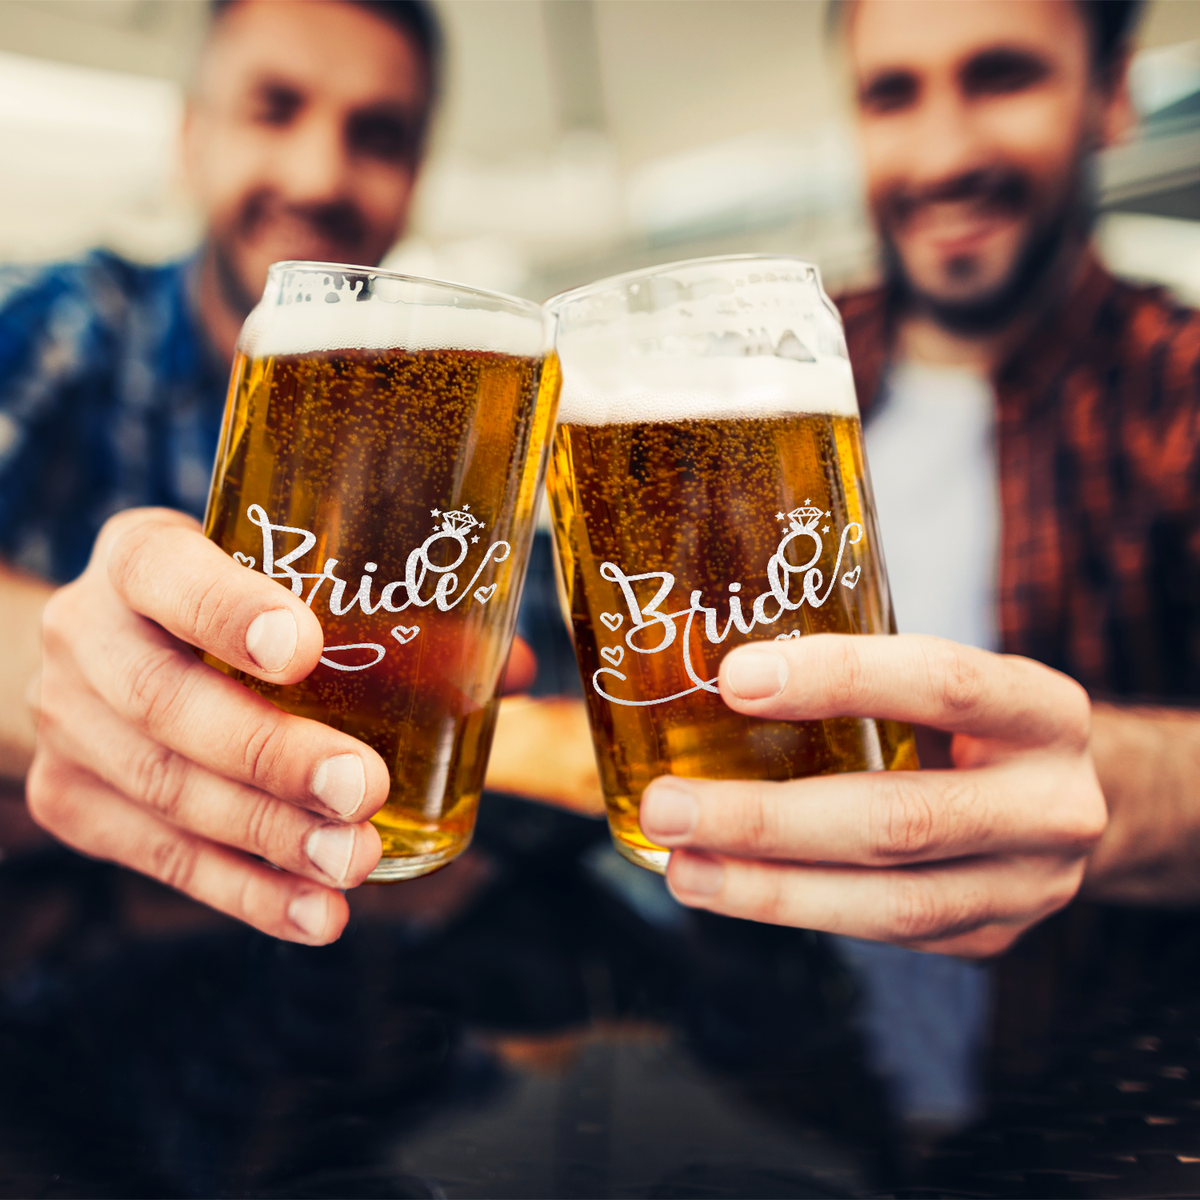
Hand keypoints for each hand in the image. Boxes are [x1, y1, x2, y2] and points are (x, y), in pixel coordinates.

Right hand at [27, 508, 393, 943]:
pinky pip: (159, 858)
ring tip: (355, 861)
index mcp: (140, 556)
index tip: (307, 650)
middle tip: (364, 789)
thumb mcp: (282, 581)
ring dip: (270, 837)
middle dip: (270, 754)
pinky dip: (245, 892)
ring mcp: (68, 725)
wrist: (107, 656)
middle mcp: (86, 634)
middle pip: (166, 701)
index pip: (165, 572)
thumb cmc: (227, 609)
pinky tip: (315, 914)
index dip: (228, 611)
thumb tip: (512, 669)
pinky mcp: (72, 803)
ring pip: (166, 791)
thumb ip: (390, 617)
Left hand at [639, 634, 1106, 956]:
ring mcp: (1027, 887)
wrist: (1065, 803)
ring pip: (888, 901)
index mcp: (1042, 711)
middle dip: (769, 818)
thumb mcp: (946, 681)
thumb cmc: (973, 724)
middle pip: (901, 818)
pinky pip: (880, 930)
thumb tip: (708, 667)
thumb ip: (859, 676)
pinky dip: (797, 908)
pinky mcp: (989, 938)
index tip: (734, 678)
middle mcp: (1050, 805)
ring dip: (768, 889)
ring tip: (681, 867)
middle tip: (669, 806)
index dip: (837, 679)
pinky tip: (728, 887)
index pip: (942, 684)